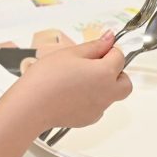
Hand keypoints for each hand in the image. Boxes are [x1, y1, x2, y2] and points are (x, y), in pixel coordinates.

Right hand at [14, 31, 131, 128]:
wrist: (30, 106)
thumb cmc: (47, 78)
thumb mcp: (71, 53)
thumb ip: (95, 46)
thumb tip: (110, 37)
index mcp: (105, 73)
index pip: (120, 56)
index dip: (108, 50)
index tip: (96, 50)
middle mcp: (107, 93)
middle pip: (125, 82)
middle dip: (116, 73)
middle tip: (96, 66)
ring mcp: (99, 108)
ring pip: (112, 95)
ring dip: (103, 86)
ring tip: (78, 80)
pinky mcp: (88, 119)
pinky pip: (98, 107)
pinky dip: (91, 99)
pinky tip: (72, 94)